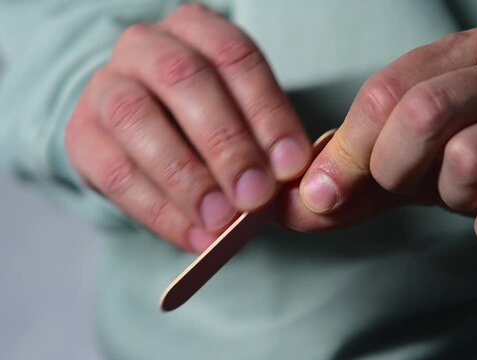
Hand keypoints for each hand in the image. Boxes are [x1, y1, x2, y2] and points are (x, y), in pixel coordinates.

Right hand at [65, 4, 310, 252]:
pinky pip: (115, 172)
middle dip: (226, 143)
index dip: (267, 111)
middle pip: (185, 80)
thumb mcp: (244, 119)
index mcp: (197, 31)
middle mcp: (147, 46)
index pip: (235, 58)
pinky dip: (159, 211)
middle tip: (256, 195)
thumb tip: (287, 187)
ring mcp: (106, 85)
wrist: (144, 134)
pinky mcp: (81, 134)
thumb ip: (266, 146)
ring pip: (138, 120)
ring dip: (186, 177)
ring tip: (222, 221)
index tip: (291, 164)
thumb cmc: (208, 123)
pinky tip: (194, 237)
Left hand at [281, 27, 476, 251]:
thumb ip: (354, 179)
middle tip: (412, 184)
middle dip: (394, 168)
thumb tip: (290, 208)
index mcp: (471, 53)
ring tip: (474, 192)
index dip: (344, 149)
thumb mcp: (418, 157)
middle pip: (423, 114)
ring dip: (452, 197)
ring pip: (468, 162)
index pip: (386, 89)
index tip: (324, 192)